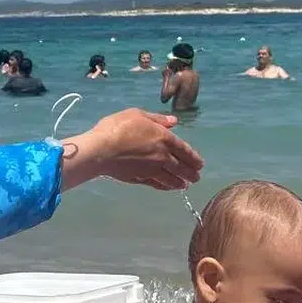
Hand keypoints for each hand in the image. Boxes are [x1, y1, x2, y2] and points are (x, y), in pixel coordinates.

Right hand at [59, 110, 203, 191]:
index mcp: (164, 138)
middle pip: (181, 167)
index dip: (194, 158)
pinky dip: (166, 187)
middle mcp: (162, 156)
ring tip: (185, 185)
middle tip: (197, 178)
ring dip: (180, 182)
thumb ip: (158, 119)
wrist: (101, 150)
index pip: (185, 150)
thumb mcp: (138, 115)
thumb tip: (174, 121)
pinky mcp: (141, 179)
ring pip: (171, 179)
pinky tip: (169, 188)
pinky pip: (158, 184)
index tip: (200, 164)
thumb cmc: (118, 127)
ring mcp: (152, 170)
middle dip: (191, 173)